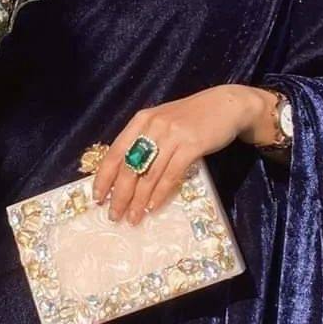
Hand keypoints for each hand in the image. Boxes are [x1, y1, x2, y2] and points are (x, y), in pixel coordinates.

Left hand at [92, 85, 255, 224]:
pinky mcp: (191, 145)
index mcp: (141, 120)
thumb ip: (144, 140)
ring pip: (149, 174)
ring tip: (133, 218)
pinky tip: (153, 207)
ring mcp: (172, 135)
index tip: (97, 197)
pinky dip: (160, 193)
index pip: (115, 152)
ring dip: (138, 201)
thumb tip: (125, 175)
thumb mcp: (162, 122)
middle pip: (129, 166)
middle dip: (119, 195)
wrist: (225, 105)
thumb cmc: (192, 118)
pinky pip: (170, 174)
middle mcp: (153, 126)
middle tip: (113, 215)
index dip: (103, 177)